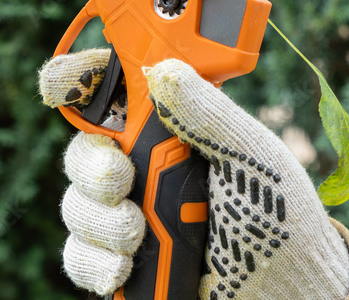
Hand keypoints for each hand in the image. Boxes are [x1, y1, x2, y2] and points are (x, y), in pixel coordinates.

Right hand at [40, 50, 348, 299]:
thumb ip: (208, 115)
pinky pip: (79, 254)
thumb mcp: (254, 158)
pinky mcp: (122, 260)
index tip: (61, 83)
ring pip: (75, 202)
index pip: (116, 91)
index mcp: (175, 127)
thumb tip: (163, 70)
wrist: (288, 292)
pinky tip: (125, 265)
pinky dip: (95, 260)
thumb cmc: (283, 217)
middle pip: (83, 148)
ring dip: (100, 218)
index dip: (80, 78)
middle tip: (121, 179)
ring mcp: (130, 213)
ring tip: (138, 233)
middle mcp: (146, 166)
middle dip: (92, 164)